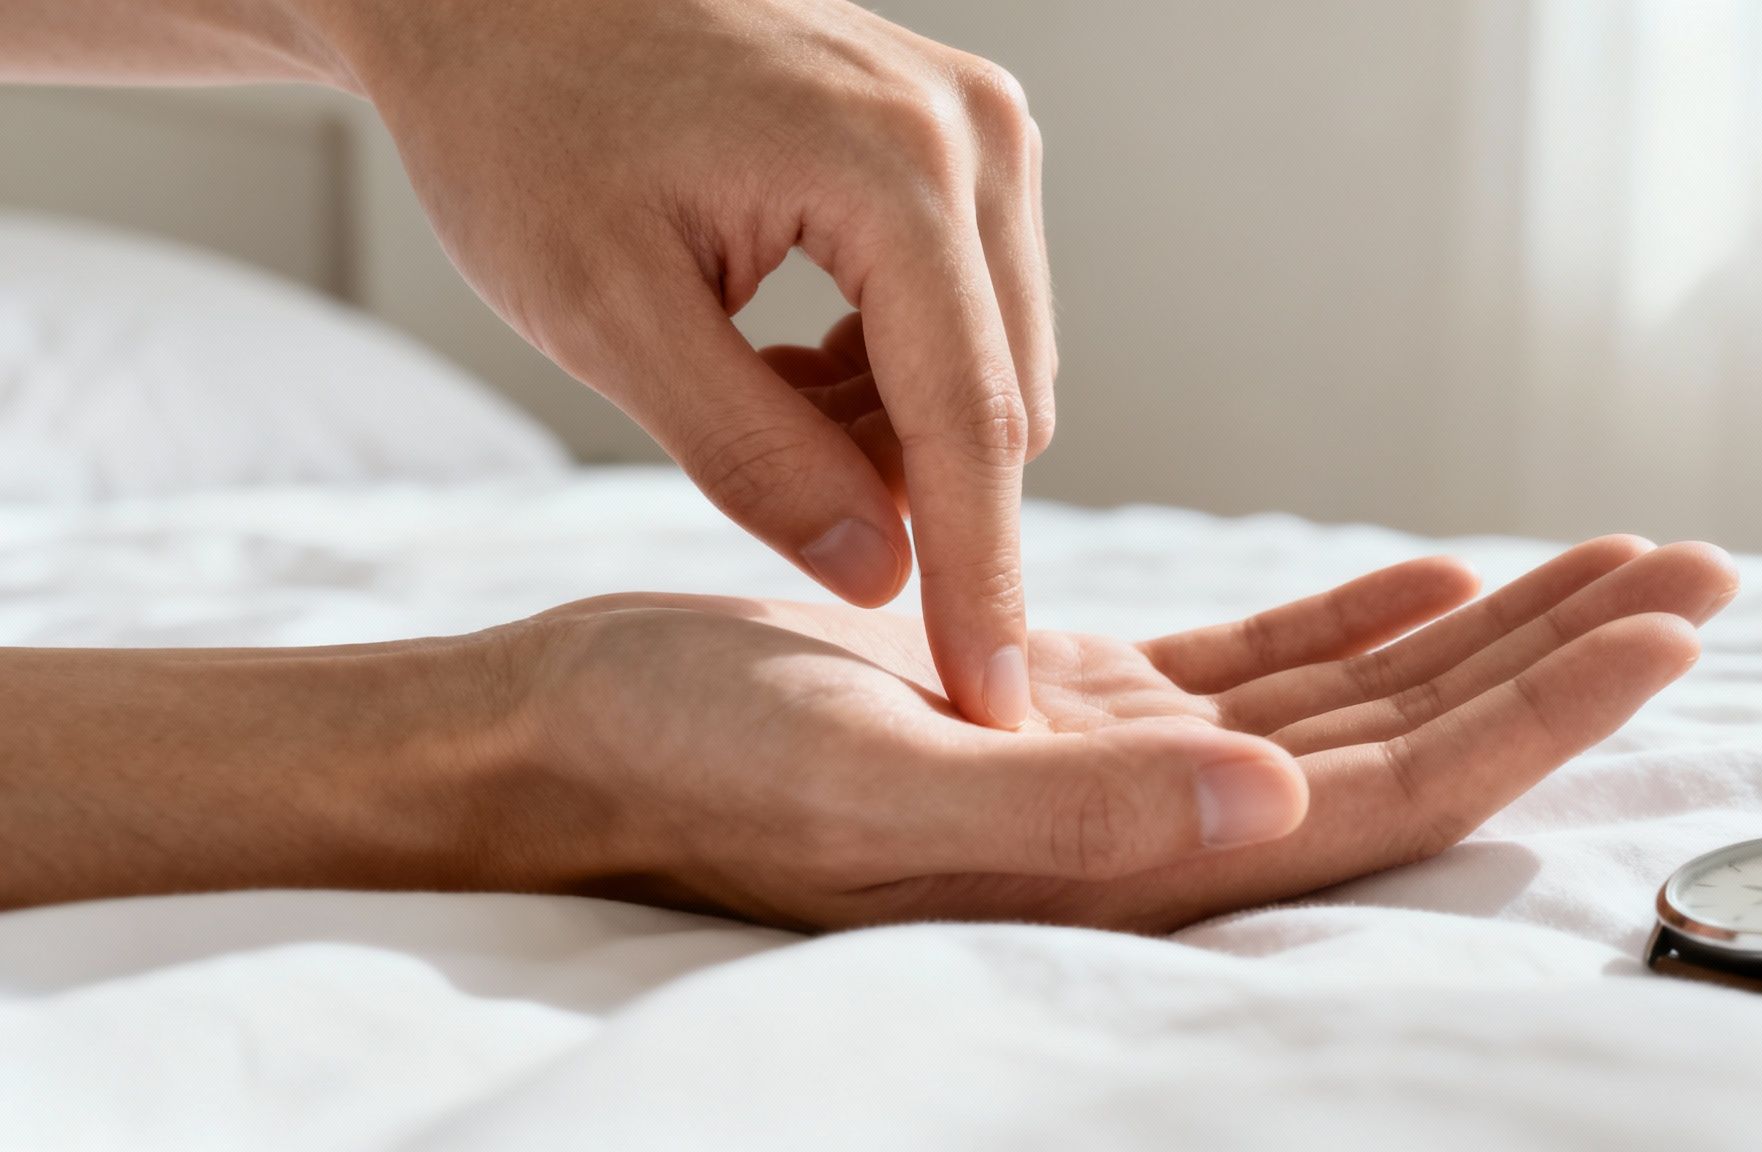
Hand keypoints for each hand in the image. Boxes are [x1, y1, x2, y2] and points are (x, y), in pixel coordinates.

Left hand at [316, 0, 1052, 726]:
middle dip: (907, 489)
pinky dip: (888, 371)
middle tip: (757, 475)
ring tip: (742, 385)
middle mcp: (973, 137)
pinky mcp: (959, 139)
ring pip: (992, 368)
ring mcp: (978, 128)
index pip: (972, 424)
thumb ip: (750, 454)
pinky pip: (968, 312)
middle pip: (1002, 404)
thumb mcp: (604, 313)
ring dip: (888, 429)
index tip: (989, 710)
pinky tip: (779, 351)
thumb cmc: (523, 124)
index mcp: (896, 168)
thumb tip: (884, 573)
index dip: (979, 584)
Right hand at [498, 537, 1737, 930]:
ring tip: (1597, 564)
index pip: (1381, 793)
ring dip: (1476, 630)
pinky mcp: (1063, 704)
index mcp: (1119, 857)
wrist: (576, 728)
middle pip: (1399, 746)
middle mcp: (1138, 825)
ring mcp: (1109, 765)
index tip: (1656, 631)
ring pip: (1342, 698)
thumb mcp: (865, 777)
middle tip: (1686, 574)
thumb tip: (1278, 804)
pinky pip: (1246, 665)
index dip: (1532, 717)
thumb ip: (1070, 814)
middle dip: (1550, 664)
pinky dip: (1348, 618)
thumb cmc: (690, 755)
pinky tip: (1425, 576)